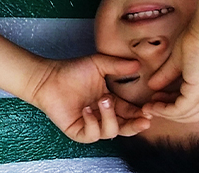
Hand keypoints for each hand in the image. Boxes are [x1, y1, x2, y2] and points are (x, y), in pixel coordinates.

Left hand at [30, 55, 150, 142]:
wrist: (48, 77)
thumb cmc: (71, 71)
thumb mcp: (98, 64)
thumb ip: (118, 66)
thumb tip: (138, 64)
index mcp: (111, 103)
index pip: (131, 112)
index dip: (141, 113)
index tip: (150, 109)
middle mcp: (103, 116)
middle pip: (126, 128)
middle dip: (136, 125)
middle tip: (144, 118)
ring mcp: (91, 125)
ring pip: (111, 132)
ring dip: (110, 117)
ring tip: (102, 100)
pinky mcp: (78, 131)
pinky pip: (92, 135)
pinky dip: (92, 122)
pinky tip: (87, 109)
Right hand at [143, 27, 198, 122]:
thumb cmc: (197, 39)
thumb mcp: (179, 61)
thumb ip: (167, 75)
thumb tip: (152, 85)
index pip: (195, 107)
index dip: (173, 107)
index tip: (156, 101)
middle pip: (191, 116)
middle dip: (168, 113)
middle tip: (150, 107)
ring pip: (185, 115)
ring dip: (164, 112)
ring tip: (149, 106)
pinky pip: (181, 108)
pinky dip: (166, 109)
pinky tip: (154, 104)